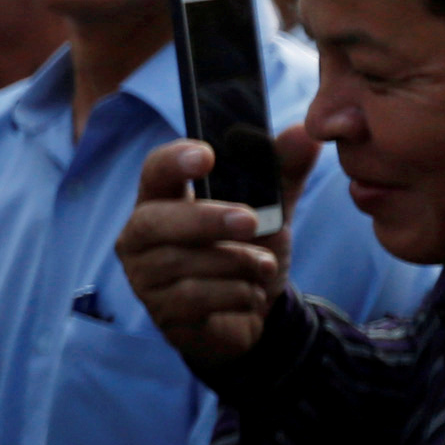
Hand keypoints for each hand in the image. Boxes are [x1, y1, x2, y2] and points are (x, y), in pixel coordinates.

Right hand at [116, 131, 311, 367]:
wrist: (250, 312)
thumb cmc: (245, 250)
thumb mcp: (269, 210)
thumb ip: (281, 172)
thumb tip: (304, 132)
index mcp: (162, 199)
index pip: (155, 171)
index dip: (175, 162)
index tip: (207, 156)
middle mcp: (141, 235)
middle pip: (156, 221)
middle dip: (206, 220)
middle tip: (252, 221)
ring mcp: (145, 275)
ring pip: (184, 264)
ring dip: (238, 264)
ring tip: (264, 267)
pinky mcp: (161, 311)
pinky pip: (196, 299)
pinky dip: (236, 294)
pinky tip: (249, 294)